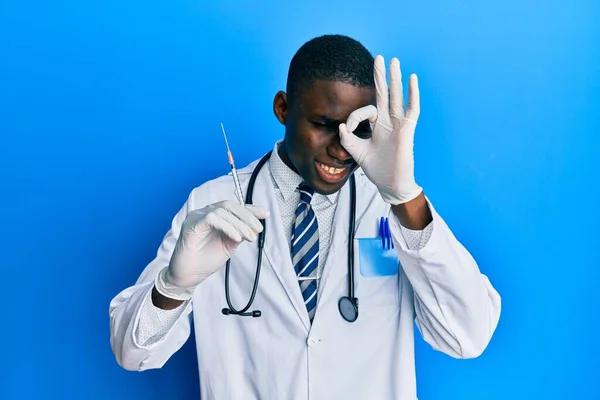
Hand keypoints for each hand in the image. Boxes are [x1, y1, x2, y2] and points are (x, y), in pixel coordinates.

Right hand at [155, 201, 269, 300]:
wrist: (188, 277)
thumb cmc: (205, 261)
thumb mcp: (229, 245)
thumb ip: (239, 234)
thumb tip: (255, 225)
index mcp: (214, 217)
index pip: (234, 208)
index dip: (251, 209)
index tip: (265, 215)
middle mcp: (204, 213)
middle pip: (229, 206)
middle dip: (247, 216)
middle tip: (258, 229)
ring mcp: (197, 218)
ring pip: (222, 211)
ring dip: (240, 224)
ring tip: (249, 237)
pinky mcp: (191, 225)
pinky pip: (212, 219)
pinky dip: (227, 227)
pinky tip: (236, 238)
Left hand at [339, 55, 421, 204]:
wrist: (390, 185)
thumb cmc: (377, 169)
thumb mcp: (357, 152)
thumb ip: (348, 139)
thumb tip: (340, 125)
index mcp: (377, 126)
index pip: (364, 111)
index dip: (353, 117)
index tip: (347, 129)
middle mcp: (388, 121)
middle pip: (384, 93)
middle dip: (380, 76)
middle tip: (378, 57)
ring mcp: (398, 124)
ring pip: (397, 96)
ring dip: (395, 78)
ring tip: (393, 60)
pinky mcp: (407, 130)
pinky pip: (411, 108)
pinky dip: (413, 93)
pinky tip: (412, 78)